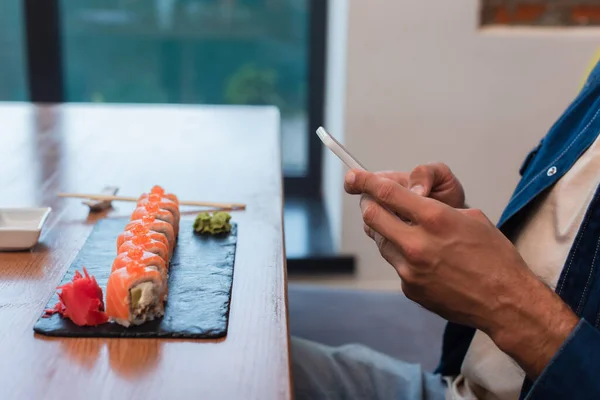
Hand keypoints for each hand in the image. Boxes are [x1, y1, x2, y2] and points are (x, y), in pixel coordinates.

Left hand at [344, 169, 577, 377]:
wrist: (505, 302)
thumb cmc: (494, 256)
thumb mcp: (470, 218)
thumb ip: (434, 207)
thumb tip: (410, 200)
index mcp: (434, 218)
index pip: (386, 193)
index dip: (365, 181)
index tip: (354, 176)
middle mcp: (416, 243)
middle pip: (371, 215)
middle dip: (369, 204)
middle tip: (374, 201)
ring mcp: (410, 269)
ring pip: (380, 241)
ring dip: (386, 231)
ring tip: (406, 230)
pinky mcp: (409, 288)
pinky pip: (395, 264)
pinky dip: (402, 256)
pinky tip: (424, 259)